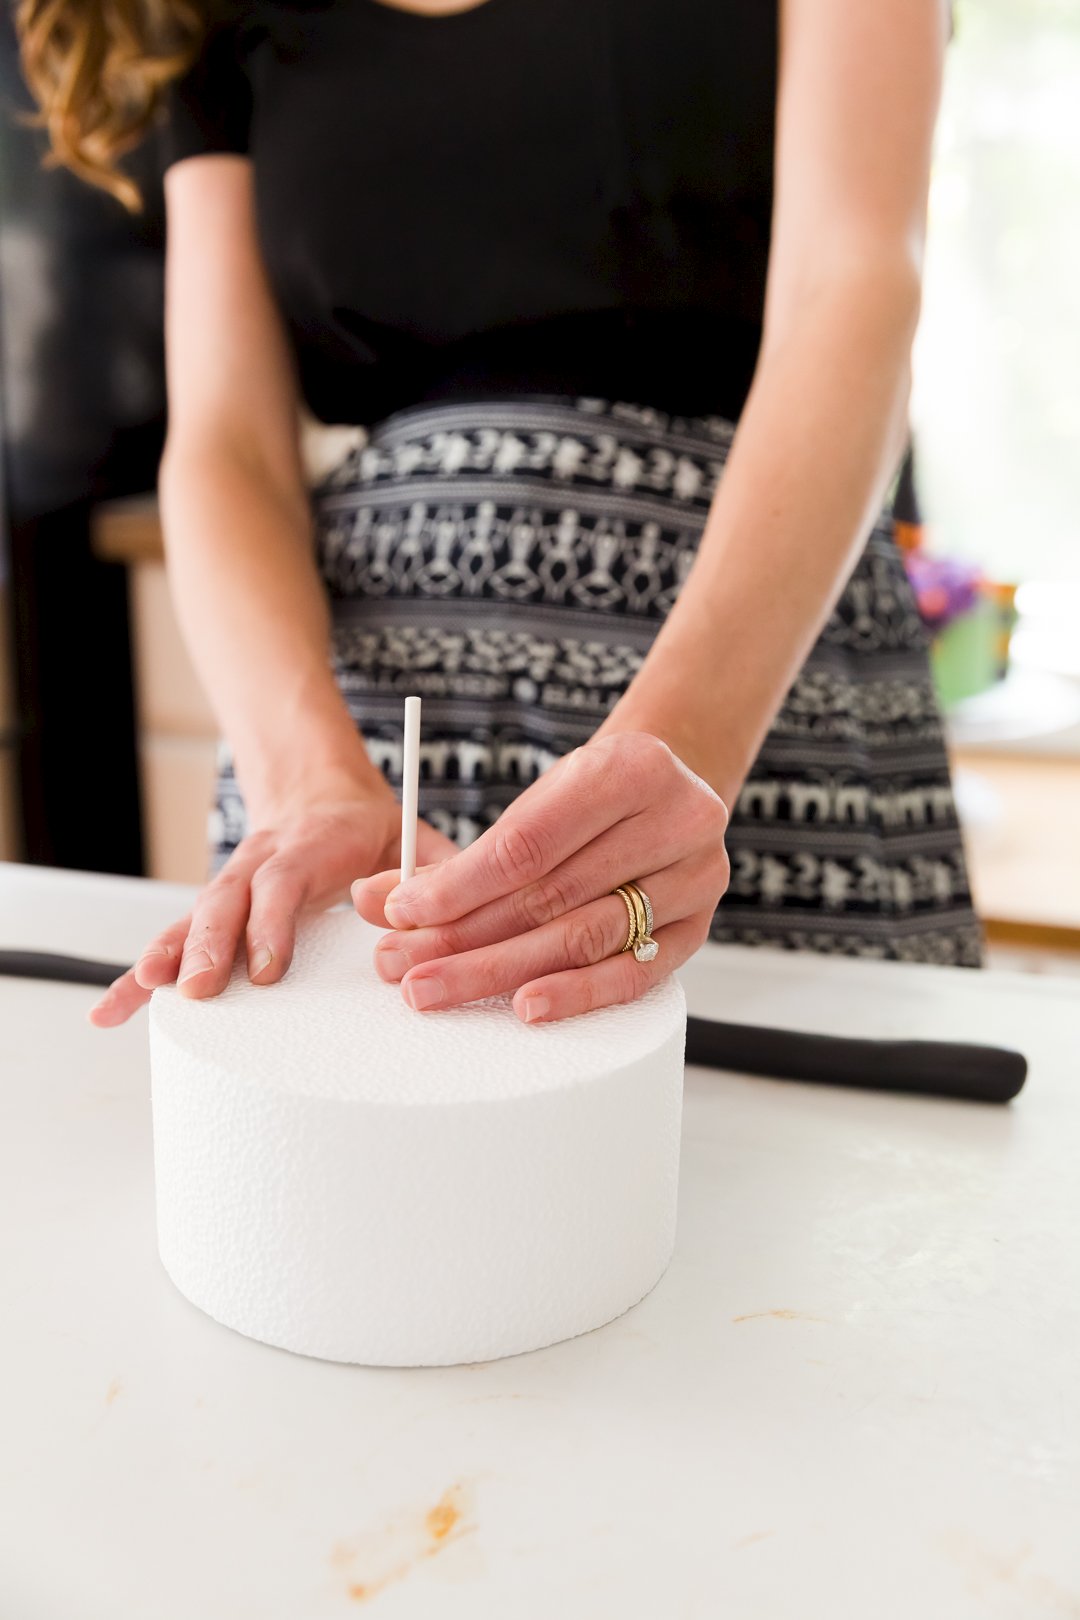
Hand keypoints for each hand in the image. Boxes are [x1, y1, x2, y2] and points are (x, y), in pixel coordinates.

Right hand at [87, 771, 457, 1027]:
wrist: (322, 790)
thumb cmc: (375, 830)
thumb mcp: (415, 838)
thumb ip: (432, 872)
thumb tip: (432, 910)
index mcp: (312, 844)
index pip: (284, 880)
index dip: (271, 922)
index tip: (267, 968)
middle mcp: (261, 863)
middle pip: (226, 900)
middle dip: (207, 945)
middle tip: (198, 991)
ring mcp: (233, 885)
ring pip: (193, 918)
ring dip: (167, 956)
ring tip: (141, 993)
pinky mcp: (216, 910)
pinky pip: (174, 939)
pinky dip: (141, 974)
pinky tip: (112, 1008)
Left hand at [351, 731, 729, 1023]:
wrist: (669, 794)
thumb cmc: (588, 802)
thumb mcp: (532, 804)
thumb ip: (457, 857)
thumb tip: (375, 900)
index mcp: (632, 768)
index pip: (530, 843)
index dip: (459, 886)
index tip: (401, 913)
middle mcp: (676, 820)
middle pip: (552, 896)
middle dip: (465, 937)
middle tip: (402, 967)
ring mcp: (695, 878)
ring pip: (586, 937)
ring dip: (501, 970)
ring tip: (437, 988)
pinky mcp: (698, 929)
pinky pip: (633, 974)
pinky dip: (576, 993)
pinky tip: (524, 1005)